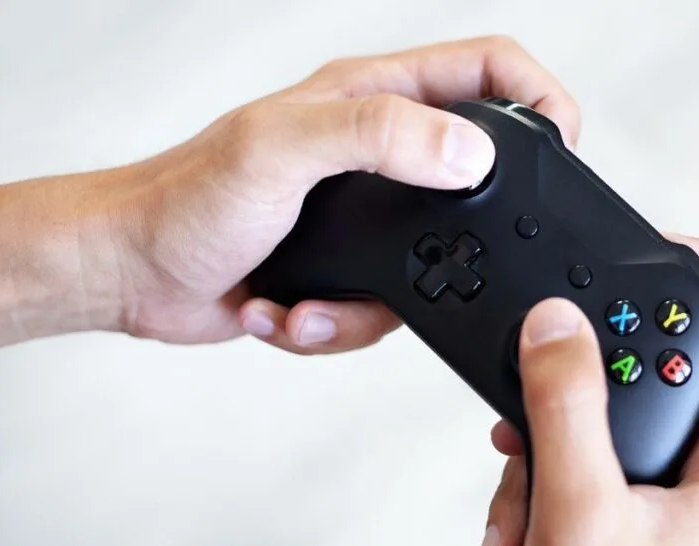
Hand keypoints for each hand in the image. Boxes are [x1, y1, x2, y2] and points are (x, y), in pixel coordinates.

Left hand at [105, 35, 579, 352]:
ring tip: (317, 302)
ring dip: (380, 300)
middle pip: (476, 168)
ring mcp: (366, 212)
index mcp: (369, 96)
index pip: (484, 68)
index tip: (563, 144)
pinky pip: (385, 308)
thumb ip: (380, 135)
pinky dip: (338, 324)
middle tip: (463, 257)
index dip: (539, 96)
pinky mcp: (350, 268)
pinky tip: (288, 313)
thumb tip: (470, 154)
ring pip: (435, 260)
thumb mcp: (282, 149)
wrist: (135, 273)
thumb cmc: (186, 197)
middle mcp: (375, 149)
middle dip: (477, 226)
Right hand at [476, 234, 698, 545]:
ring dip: (547, 438)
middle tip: (552, 362)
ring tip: (521, 497)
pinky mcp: (621, 501)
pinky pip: (578, 451)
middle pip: (664, 365)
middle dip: (591, 372)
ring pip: (606, 409)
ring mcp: (662, 486)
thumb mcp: (579, 509)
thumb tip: (555, 323)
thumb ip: (565, 407)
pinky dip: (537, 475)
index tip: (663, 246)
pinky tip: (514, 525)